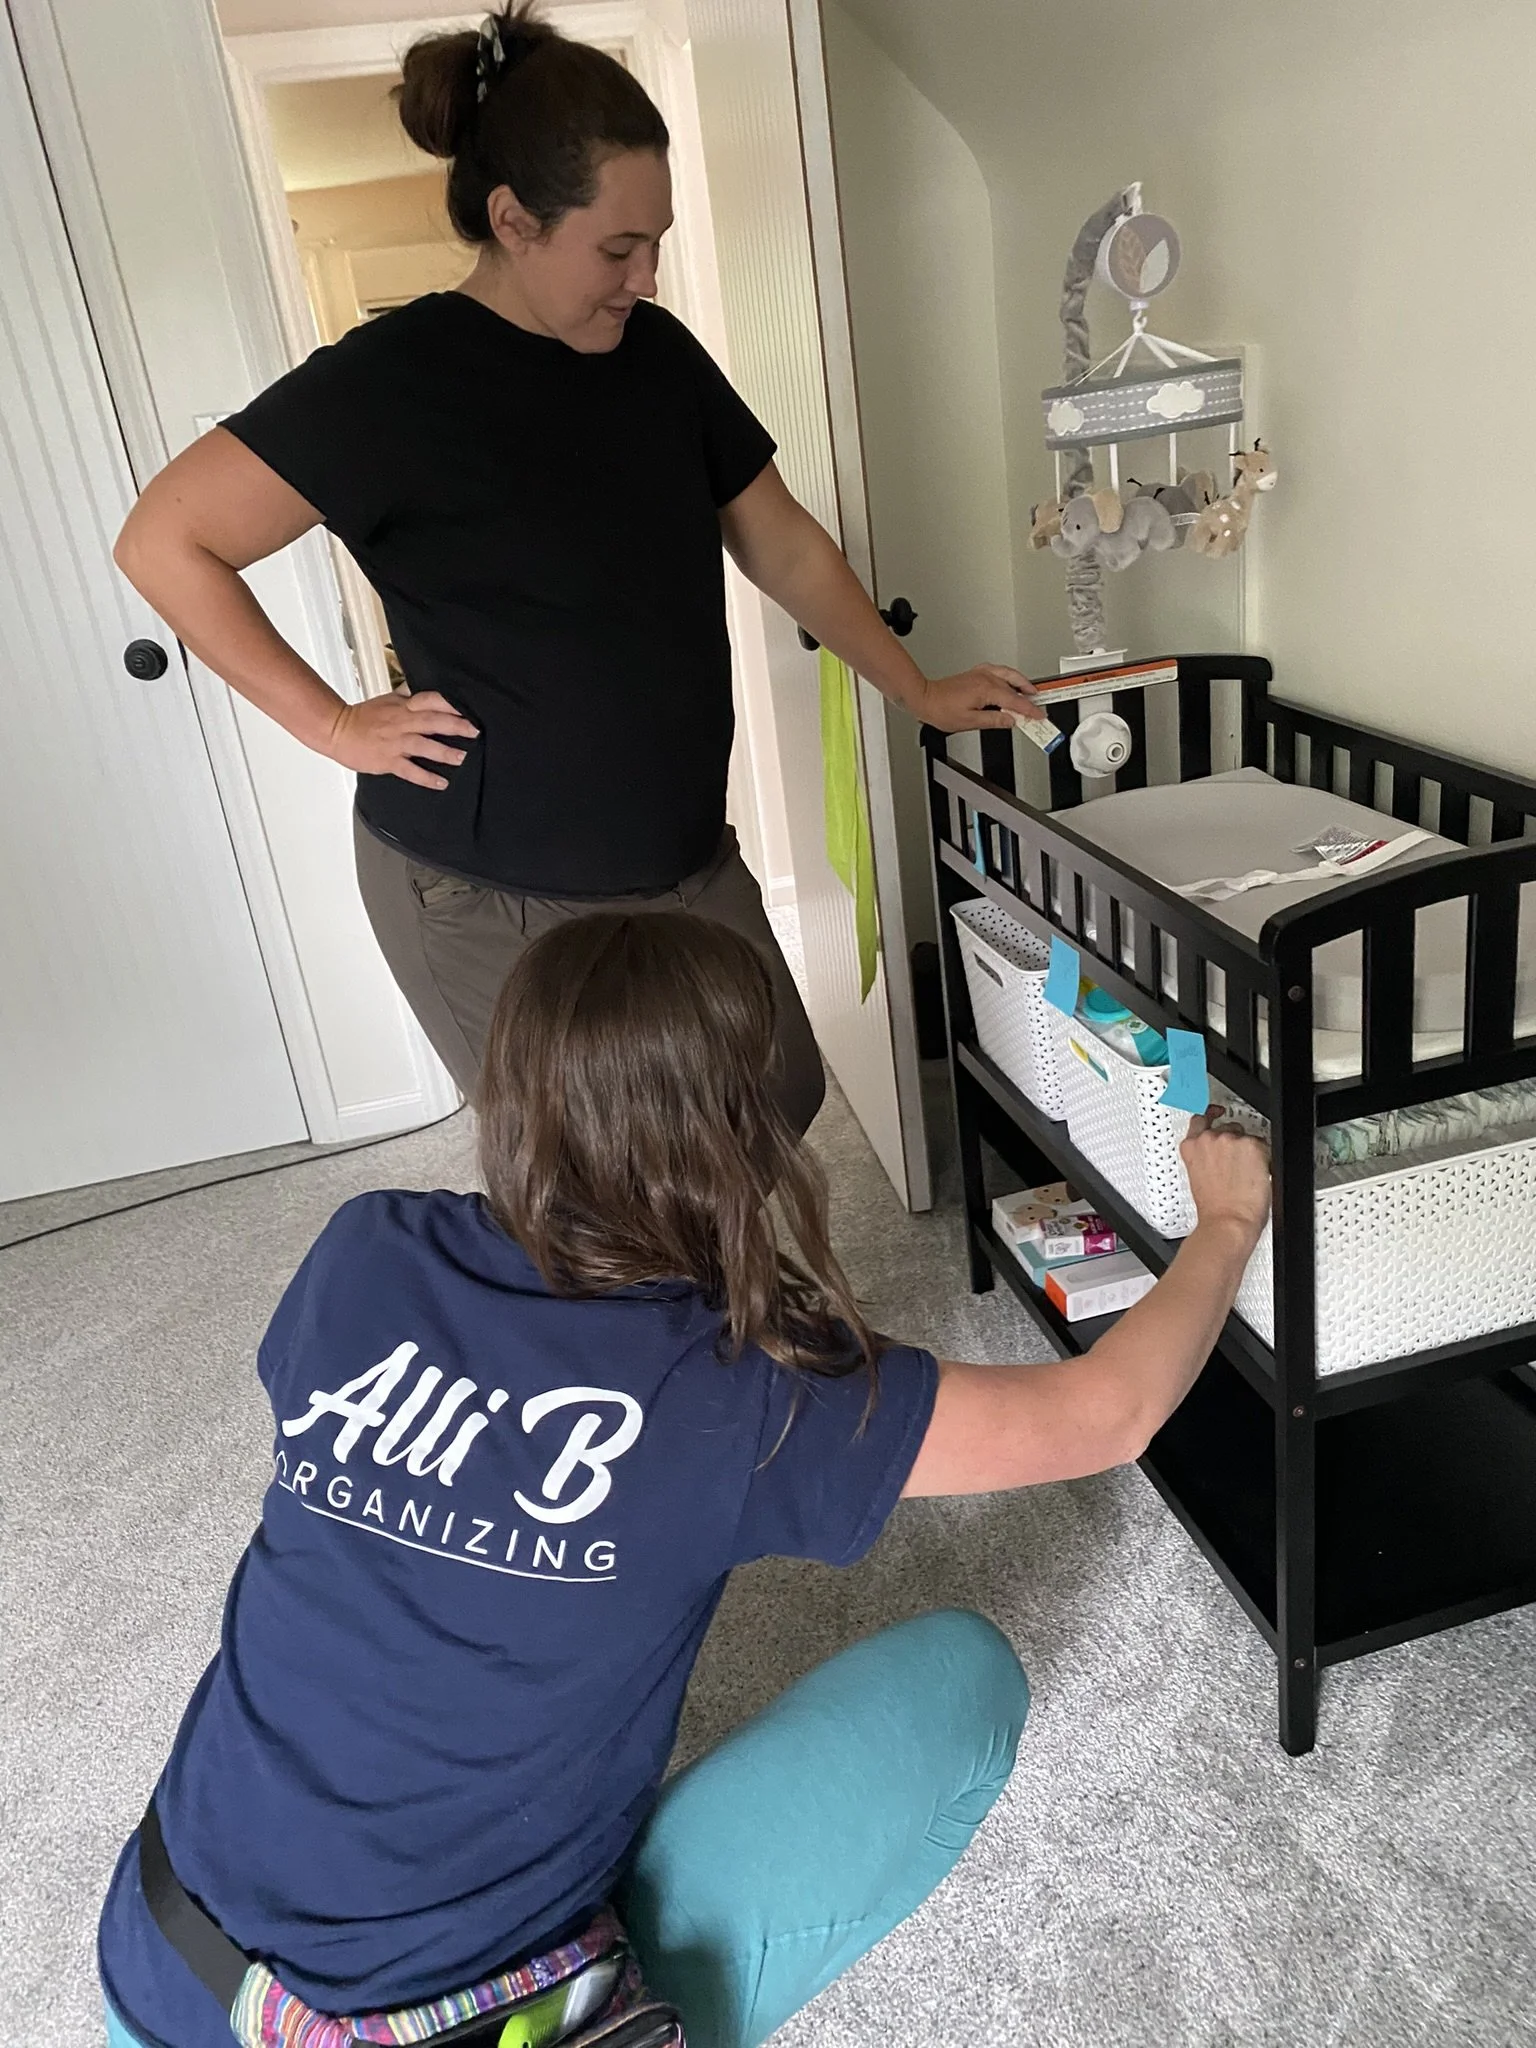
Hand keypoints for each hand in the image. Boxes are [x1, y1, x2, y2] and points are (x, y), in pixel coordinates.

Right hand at [325, 690, 478, 789]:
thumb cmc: (362, 717)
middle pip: (432, 721)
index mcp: (403, 707)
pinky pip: (410, 771)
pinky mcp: (388, 761)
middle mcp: (402, 723)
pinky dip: (426, 777)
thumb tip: (423, 689)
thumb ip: (408, 695)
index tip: (469, 708)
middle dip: (456, 726)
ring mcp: (395, 742)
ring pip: (424, 746)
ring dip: (445, 752)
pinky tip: (442, 783)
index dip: (450, 703)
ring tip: (462, 757)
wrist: (338, 730)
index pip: (430, 700)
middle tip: (475, 731)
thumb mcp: (388, 700)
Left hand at [913, 664, 1042, 733]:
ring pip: (1009, 674)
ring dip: (1022, 682)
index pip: (1015, 701)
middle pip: (1016, 686)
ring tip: (1031, 692)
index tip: (1039, 715)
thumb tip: (1011, 721)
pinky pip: (998, 671)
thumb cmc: (941, 710)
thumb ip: (994, 721)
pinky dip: (1008, 675)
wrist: (925, 698)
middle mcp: (986, 678)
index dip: (1029, 710)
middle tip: (1038, 706)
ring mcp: (981, 674)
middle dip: (1030, 696)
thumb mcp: (970, 722)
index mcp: (986, 690)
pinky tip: (1010, 681)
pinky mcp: (976, 673)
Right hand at [1180, 1111, 1271, 1245]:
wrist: (1227, 1222)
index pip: (1200, 1120)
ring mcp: (1230, 1141)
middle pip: (1228, 1128)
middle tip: (1238, 1165)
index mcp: (1191, 1147)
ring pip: (1246, 1136)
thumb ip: (1205, 1158)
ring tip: (1246, 1176)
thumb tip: (1218, 1156)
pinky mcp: (1252, 1145)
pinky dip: (1263, 1159)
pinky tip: (1256, 1176)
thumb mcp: (1198, 1177)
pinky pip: (1263, 1146)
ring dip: (1249, 1152)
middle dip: (1235, 1143)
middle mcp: (1209, 1139)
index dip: (1210, 1114)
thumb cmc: (1214, 1209)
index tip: (1215, 1112)